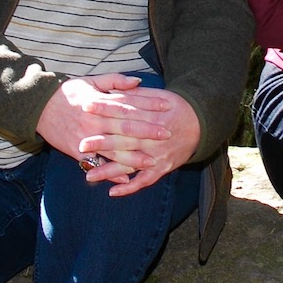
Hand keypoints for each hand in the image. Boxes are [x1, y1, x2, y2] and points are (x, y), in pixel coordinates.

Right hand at [36, 74, 172, 175]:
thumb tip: (138, 81)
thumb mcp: (91, 81)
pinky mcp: (77, 152)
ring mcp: (85, 137)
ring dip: (134, 156)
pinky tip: (127, 179)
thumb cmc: (68, 93)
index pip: (129, 103)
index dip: (149, 104)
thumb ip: (115, 81)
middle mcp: (94, 120)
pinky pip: (97, 164)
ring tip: (152, 160)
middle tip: (167, 133)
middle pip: (125, 126)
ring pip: (114, 149)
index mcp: (99, 102)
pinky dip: (111, 173)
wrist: (38, 108)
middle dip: (148, 131)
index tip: (167, 106)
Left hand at [82, 86, 201, 196]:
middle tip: (80, 144)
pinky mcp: (162, 168)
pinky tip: (113, 192)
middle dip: (101, 142)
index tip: (86, 106)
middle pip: (124, 140)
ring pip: (130, 164)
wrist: (202, 124)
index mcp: (151, 116)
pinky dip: (129, 187)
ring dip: (109, 171)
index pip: (123, 111)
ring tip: (88, 175)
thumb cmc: (176, 108)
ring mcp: (158, 155)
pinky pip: (144, 180)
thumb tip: (113, 90)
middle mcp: (153, 137)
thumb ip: (135, 94)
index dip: (104, 108)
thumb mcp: (158, 95)